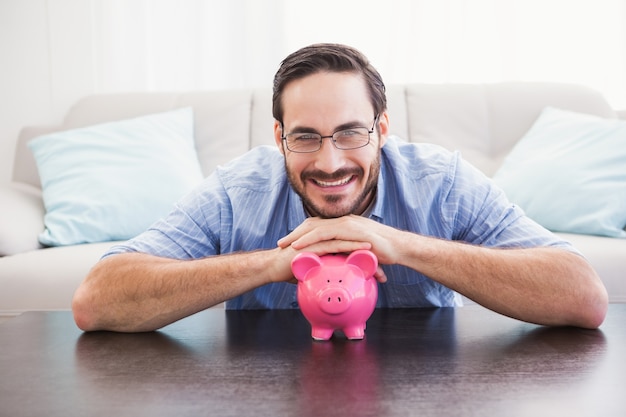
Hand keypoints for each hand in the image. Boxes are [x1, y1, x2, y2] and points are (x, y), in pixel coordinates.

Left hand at [277, 215, 406, 281]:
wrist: (400, 248)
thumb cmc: (383, 252)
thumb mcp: (361, 251)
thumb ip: (349, 253)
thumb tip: (341, 265)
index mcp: (345, 224)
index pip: (319, 226)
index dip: (302, 233)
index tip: (289, 243)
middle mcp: (344, 221)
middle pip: (313, 224)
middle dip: (295, 233)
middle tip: (280, 243)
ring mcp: (347, 224)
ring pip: (316, 227)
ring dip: (298, 236)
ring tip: (284, 245)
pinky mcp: (351, 231)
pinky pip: (326, 234)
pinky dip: (310, 239)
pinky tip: (300, 246)